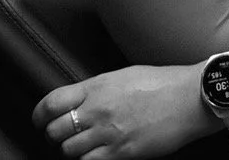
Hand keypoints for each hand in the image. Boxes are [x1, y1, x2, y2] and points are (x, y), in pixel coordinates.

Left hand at [33, 64, 210, 157]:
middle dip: (55, 135)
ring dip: (72, 151)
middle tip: (62, 136)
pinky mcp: (121, 152)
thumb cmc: (162, 84)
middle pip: (56, 130)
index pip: (53, 102)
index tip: (39, 120)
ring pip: (69, 151)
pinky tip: (95, 156)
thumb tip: (82, 101)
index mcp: (98, 86)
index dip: (40, 115)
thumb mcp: (124, 76)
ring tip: (82, 147)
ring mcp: (109, 132)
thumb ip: (99, 89)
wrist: (189, 98)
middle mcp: (99, 109)